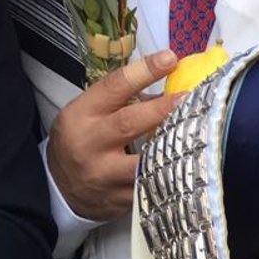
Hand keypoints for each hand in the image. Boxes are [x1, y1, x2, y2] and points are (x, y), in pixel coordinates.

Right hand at [46, 48, 181, 221]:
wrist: (60, 187)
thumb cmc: (81, 140)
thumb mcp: (88, 113)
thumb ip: (121, 102)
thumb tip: (168, 89)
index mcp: (82, 114)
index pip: (114, 87)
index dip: (144, 71)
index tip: (170, 58)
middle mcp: (90, 144)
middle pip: (130, 123)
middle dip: (163, 109)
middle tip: (191, 97)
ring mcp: (104, 175)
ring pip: (144, 162)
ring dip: (172, 148)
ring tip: (198, 135)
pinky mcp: (119, 199)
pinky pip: (151, 187)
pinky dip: (171, 175)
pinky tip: (190, 166)